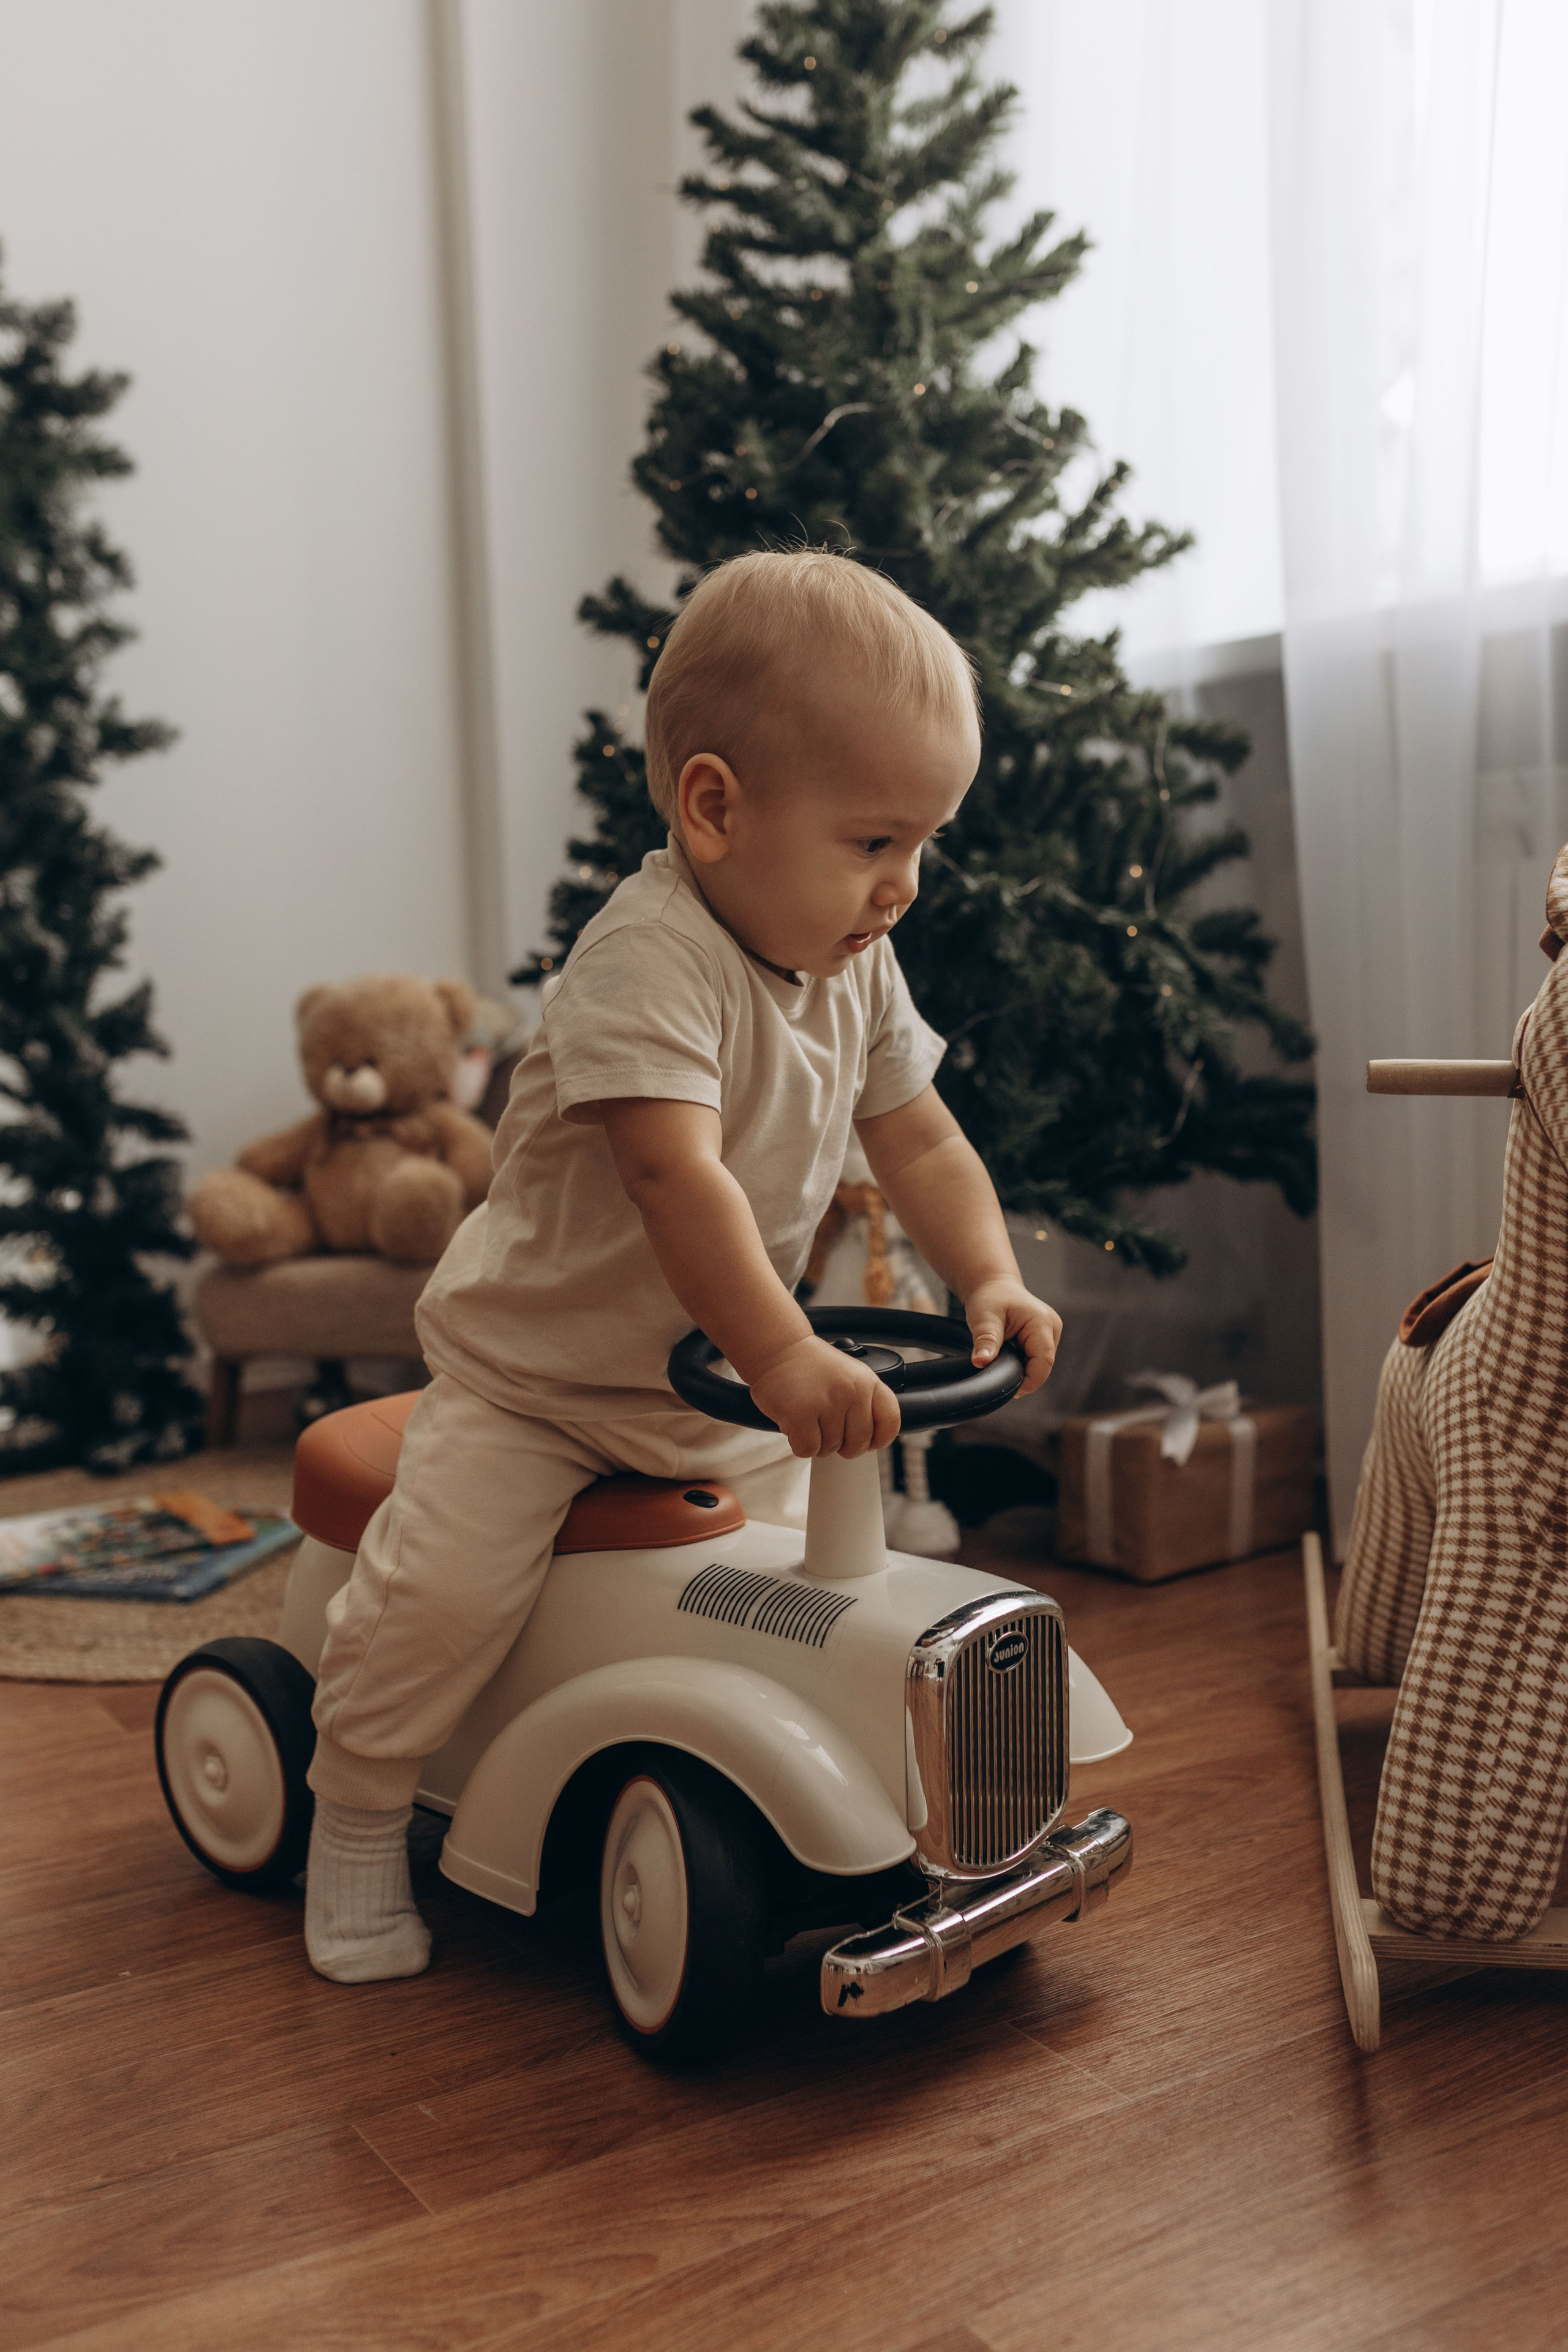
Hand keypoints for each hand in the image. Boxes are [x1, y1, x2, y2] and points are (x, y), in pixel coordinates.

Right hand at [748, 1335, 902, 1459]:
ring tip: (807, 1417)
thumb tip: (871, 1441)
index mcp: (867, 1381)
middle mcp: (851, 1391)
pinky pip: (808, 1449)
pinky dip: (799, 1443)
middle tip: (826, 1429)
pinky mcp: (801, 1414)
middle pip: (858, 1442)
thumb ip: (863, 1403)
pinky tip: (795, 1423)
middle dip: (842, 1445)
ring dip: (817, 1441)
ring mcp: (827, 1403)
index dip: (880, 1438)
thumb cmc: (810, 1366)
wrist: (778, 1348)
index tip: (869, 1442)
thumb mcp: (849, 1375)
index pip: (890, 1419)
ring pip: (830, 1448)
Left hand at [965, 1278, 1061, 1397]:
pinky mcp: (1045, 1338)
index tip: (1011, 1391)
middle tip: (998, 1376)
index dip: (1030, 1381)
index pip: (1044, 1361)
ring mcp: (1051, 1333)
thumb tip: (981, 1362)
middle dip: (1023, 1375)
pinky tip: (1007, 1358)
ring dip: (1021, 1368)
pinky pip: (1036, 1359)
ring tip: (1001, 1361)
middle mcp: (1052, 1328)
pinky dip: (1021, 1363)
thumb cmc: (989, 1297)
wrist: (993, 1286)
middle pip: (1043, 1365)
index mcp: (1042, 1322)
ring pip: (1039, 1364)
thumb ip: (986, 1339)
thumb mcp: (983, 1317)